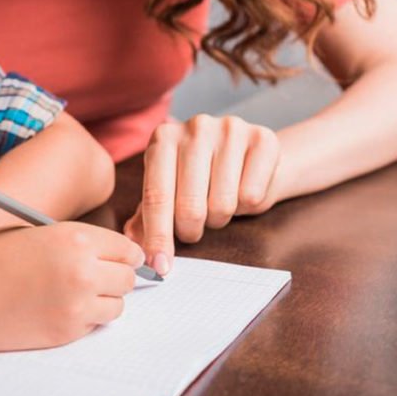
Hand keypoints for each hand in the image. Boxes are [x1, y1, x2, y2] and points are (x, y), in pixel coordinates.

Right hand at [0, 222, 144, 351]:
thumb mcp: (33, 233)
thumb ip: (72, 242)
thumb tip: (104, 254)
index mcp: (75, 238)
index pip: (128, 249)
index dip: (123, 254)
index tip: (117, 259)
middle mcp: (82, 271)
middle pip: (128, 279)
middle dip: (115, 277)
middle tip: (95, 277)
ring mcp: (76, 306)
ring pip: (117, 306)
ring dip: (102, 301)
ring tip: (73, 294)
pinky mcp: (65, 333)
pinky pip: (93, 326)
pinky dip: (83, 319)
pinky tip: (56, 309)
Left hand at [124, 116, 281, 275]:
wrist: (251, 155)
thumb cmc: (202, 176)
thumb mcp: (169, 189)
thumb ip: (148, 214)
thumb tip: (133, 242)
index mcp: (163, 138)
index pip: (157, 196)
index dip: (158, 236)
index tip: (160, 266)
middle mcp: (195, 128)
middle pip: (190, 206)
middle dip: (190, 231)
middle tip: (193, 229)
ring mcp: (230, 130)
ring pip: (223, 204)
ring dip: (219, 218)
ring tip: (218, 204)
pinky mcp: (263, 139)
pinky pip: (252, 196)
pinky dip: (246, 206)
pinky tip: (242, 190)